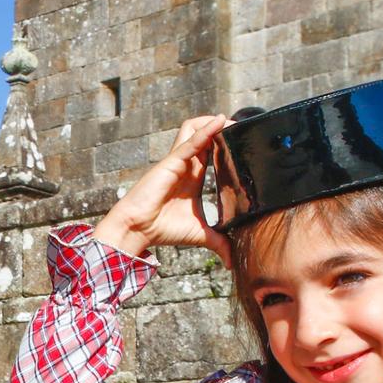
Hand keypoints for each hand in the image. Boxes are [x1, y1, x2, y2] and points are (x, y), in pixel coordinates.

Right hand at [93, 116, 233, 264]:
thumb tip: (232, 262)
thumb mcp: (200, 235)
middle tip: (242, 129)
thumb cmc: (163, 229)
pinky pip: (190, 141)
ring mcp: (177, 161)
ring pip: (193, 128)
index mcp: (192, 176)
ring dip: (213, 121)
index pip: (211, 149)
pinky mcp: (171, 162)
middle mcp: (185, 164)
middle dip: (223, 127)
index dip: (225, 141)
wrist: (138, 230)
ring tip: (231, 121)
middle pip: (203, 133)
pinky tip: (221, 121)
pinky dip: (206, 130)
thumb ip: (218, 243)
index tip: (244, 142)